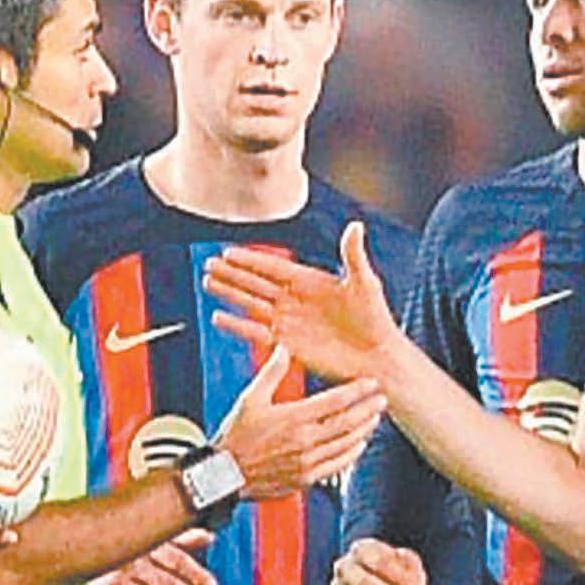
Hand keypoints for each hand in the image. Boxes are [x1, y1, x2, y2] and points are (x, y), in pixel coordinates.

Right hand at [86, 529, 218, 584]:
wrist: (73, 545)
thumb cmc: (119, 540)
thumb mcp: (149, 533)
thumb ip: (179, 537)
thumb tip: (209, 537)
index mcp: (143, 542)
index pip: (175, 559)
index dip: (196, 574)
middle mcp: (129, 561)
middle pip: (167, 583)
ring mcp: (114, 582)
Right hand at [204, 221, 402, 384]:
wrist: (377, 359)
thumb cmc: (376, 320)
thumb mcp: (365, 283)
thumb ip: (354, 255)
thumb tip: (355, 225)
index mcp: (310, 282)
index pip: (273, 268)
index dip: (250, 260)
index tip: (226, 252)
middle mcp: (295, 300)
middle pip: (256, 284)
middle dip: (231, 274)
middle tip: (208, 265)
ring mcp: (289, 322)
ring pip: (252, 304)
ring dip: (230, 294)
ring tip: (207, 283)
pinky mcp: (287, 344)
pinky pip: (256, 332)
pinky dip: (237, 325)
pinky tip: (218, 317)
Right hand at [214, 344, 385, 499]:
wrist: (224, 474)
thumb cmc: (236, 435)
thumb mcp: (250, 399)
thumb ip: (271, 372)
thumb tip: (284, 347)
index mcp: (293, 417)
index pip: (334, 401)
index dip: (356, 391)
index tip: (372, 382)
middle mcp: (304, 440)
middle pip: (347, 423)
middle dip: (367, 410)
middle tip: (382, 399)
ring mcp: (307, 462)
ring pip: (345, 444)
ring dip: (364, 430)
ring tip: (374, 419)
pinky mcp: (305, 478)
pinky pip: (336, 466)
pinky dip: (351, 454)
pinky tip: (359, 445)